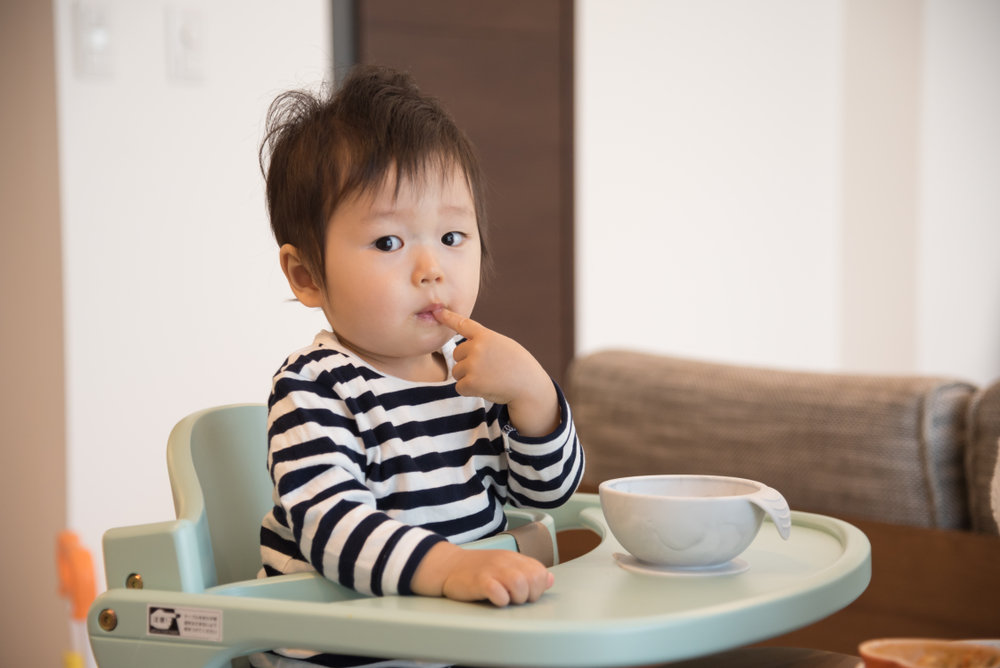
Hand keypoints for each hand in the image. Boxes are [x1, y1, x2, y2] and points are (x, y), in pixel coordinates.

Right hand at [412, 541, 553, 606]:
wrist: (448, 565)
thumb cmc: (477, 570)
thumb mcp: (505, 566)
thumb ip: (528, 572)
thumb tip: (550, 579)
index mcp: (514, 558)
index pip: (540, 572)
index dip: (537, 587)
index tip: (525, 593)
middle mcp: (506, 562)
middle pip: (533, 580)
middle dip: (529, 595)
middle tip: (515, 598)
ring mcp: (492, 570)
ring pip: (520, 585)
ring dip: (516, 598)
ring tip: (505, 599)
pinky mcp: (479, 581)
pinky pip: (499, 593)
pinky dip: (500, 600)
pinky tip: (494, 599)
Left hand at [434, 308, 558, 435]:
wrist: (529, 386)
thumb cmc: (520, 367)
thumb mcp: (504, 346)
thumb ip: (485, 344)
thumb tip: (465, 349)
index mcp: (486, 336)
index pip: (463, 324)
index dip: (448, 317)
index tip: (437, 312)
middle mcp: (477, 347)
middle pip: (457, 354)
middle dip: (467, 363)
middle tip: (488, 369)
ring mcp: (473, 364)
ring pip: (457, 372)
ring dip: (468, 378)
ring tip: (489, 379)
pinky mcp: (471, 382)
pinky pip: (460, 387)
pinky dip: (470, 391)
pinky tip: (486, 388)